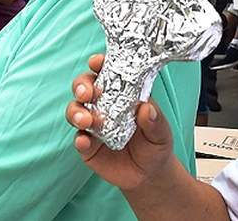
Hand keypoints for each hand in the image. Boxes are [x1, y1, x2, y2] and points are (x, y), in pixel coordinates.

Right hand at [67, 54, 175, 191]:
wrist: (149, 176)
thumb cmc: (156, 145)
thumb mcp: (162, 133)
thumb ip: (155, 121)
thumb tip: (146, 108)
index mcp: (122, 93)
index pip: (108, 72)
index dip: (100, 63)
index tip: (97, 62)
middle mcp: (103, 105)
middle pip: (84, 87)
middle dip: (82, 86)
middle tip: (87, 94)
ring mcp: (93, 124)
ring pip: (75, 110)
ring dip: (76, 112)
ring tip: (86, 121)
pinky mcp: (88, 145)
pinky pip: (79, 139)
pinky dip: (80, 138)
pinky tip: (85, 141)